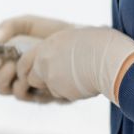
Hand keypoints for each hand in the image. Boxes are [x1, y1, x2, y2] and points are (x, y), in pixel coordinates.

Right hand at [0, 14, 74, 100]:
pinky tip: (25, 74)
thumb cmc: (52, 32)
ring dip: (2, 78)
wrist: (78, 40)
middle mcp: (15, 75)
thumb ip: (8, 26)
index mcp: (7, 60)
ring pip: (3, 90)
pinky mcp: (40, 94)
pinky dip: (19, 85)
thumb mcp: (27, 23)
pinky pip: (22, 95)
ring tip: (11, 65)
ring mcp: (26, 86)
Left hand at [16, 26, 133, 104]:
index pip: (24, 61)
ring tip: (80, 79)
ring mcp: (50, 76)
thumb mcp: (78, 37)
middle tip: (60, 80)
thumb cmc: (102, 44)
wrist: (110, 57)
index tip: (37, 73)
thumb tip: (69, 50)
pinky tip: (86, 85)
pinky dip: (72, 93)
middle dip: (43, 82)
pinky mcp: (60, 90)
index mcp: (47, 44)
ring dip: (60, 88)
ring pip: (49, 90)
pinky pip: (63, 96)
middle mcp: (44, 60)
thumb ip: (65, 47)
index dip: (29, 69)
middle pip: (31, 79)